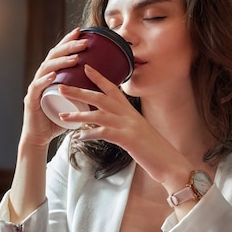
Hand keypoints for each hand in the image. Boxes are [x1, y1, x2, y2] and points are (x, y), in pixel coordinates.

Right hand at [20, 27, 88, 147]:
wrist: (41, 136)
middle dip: (68, 47)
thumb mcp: (74, 100)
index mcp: (52, 75)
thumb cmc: (58, 118)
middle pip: (53, 56)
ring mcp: (35, 87)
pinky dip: (45, 80)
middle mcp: (42, 77)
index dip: (69, 41)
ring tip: (74, 58)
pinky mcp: (31, 100)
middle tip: (83, 42)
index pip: (60, 53)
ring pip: (46, 68)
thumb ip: (85, 90)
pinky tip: (54, 76)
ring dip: (60, 62)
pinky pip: (37, 87)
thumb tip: (106, 82)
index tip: (81, 32)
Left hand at [58, 65, 192, 188]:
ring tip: (62, 116)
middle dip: (79, 92)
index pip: (113, 89)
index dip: (99, 77)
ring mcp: (129, 126)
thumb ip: (126, 125)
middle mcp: (129, 115)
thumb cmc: (154, 150)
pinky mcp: (128, 139)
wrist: (170, 163)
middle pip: (101, 97)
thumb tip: (112, 126)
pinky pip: (104, 133)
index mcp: (131, 112)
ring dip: (79, 115)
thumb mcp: (139, 132)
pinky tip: (78, 137)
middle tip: (61, 88)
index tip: (86, 68)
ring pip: (99, 114)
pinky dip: (89, 134)